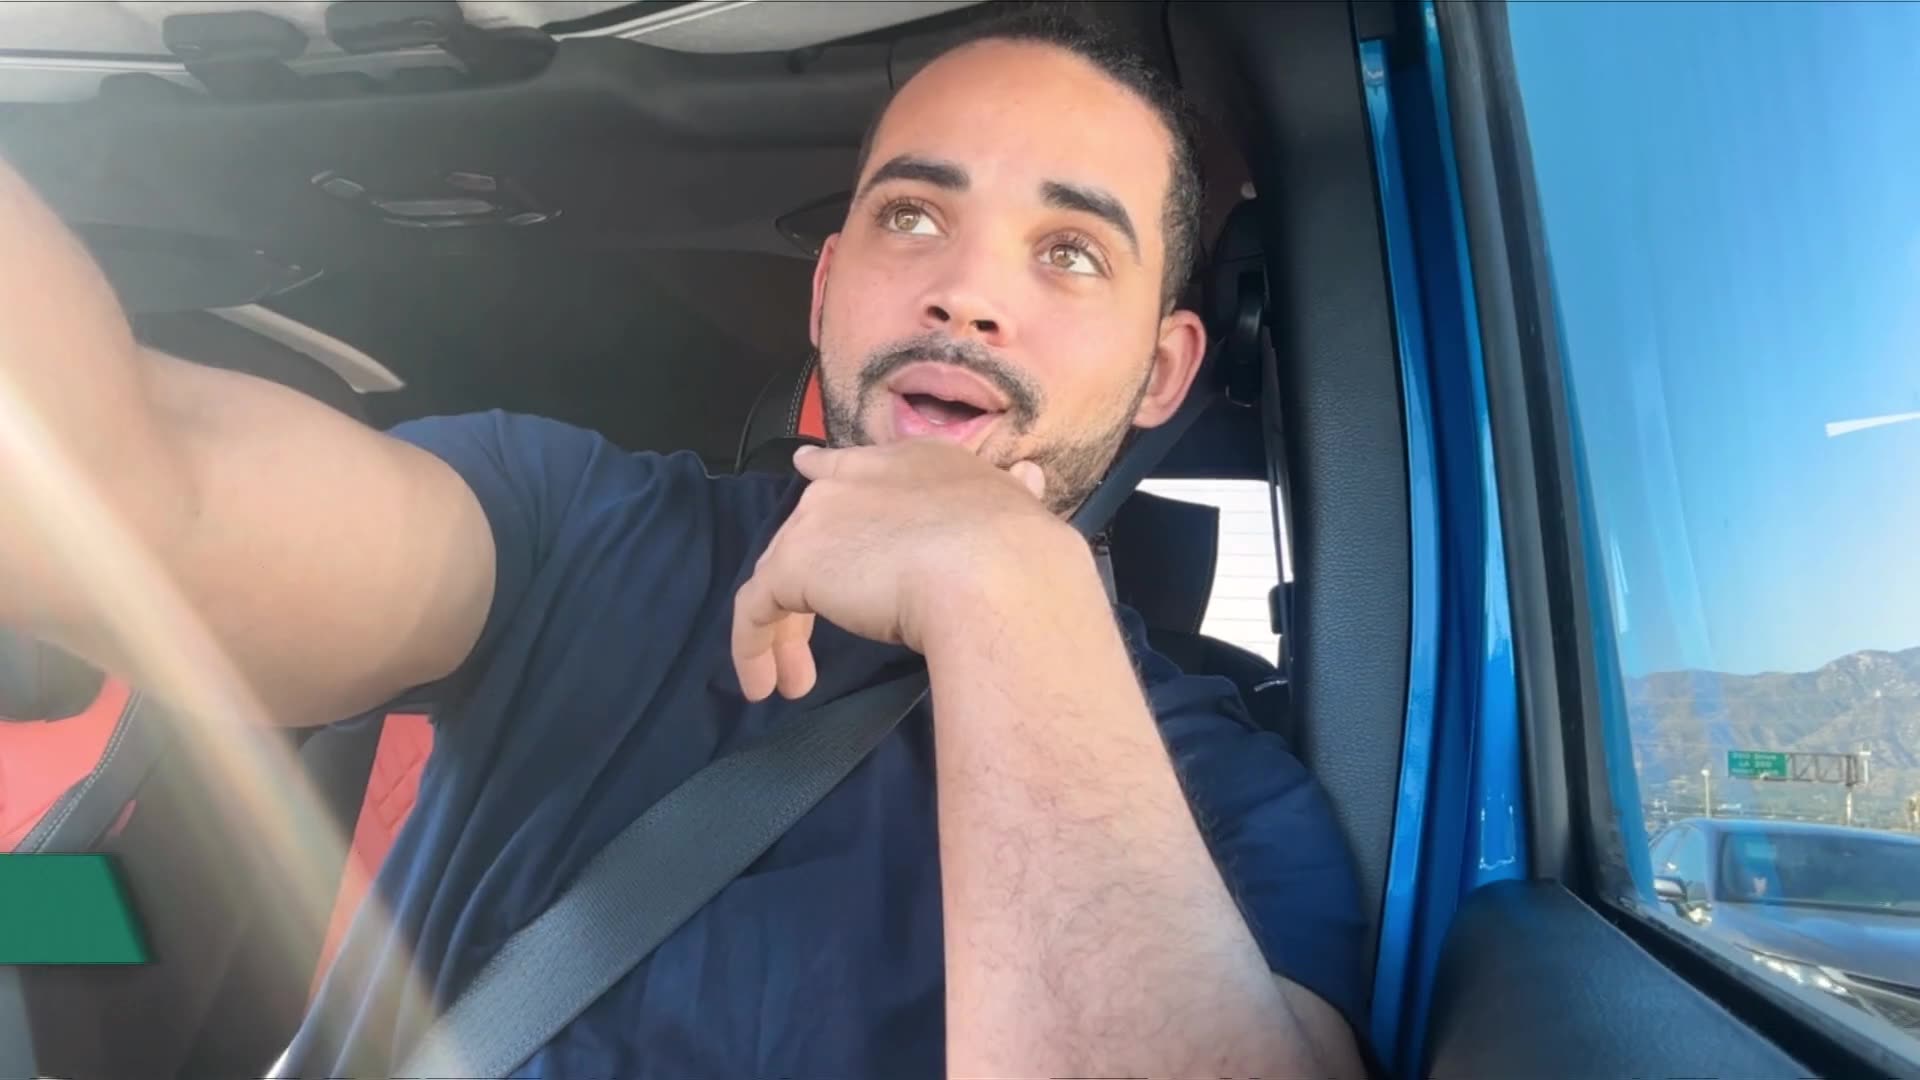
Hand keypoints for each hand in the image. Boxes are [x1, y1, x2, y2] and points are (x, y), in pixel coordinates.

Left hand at [730, 439, 1075, 701]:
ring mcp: (820, 518)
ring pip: (784, 574)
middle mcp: (859, 478)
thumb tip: (1031, 476)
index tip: (810, 469)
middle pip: (814, 528)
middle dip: (812, 584)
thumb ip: (1015, 498)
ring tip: (795, 682)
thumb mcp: (1019, 513)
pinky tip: (762, 685)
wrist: (994, 572)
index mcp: (917, 463)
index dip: (831, 474)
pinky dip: (754, 648)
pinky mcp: (792, 564)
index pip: (855, 465)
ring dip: (787, 633)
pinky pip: (756, 610)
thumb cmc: (1018, 552)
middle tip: (813, 643)